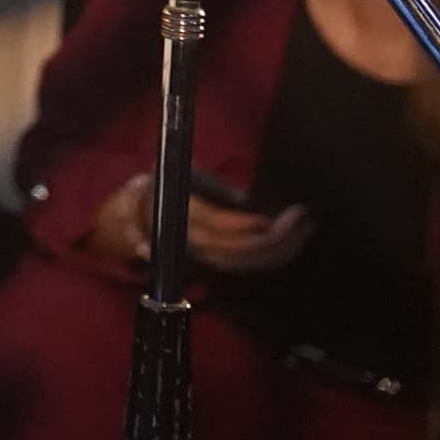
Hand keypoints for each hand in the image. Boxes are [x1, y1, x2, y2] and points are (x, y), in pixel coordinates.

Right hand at [89, 172, 312, 276]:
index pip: (217, 230)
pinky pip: (247, 265)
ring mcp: (205, 259)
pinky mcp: (217, 262)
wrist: (134, 219)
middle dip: (272, 241)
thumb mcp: (178, 174)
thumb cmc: (162, 186)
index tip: (269, 219)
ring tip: (304, 227)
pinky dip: (272, 256)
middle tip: (301, 219)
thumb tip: (243, 198)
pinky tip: (293, 240)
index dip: (244, 228)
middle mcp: (194, 245)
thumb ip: (210, 186)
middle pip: (237, 253)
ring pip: (245, 264)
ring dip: (279, 249)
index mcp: (181, 218)